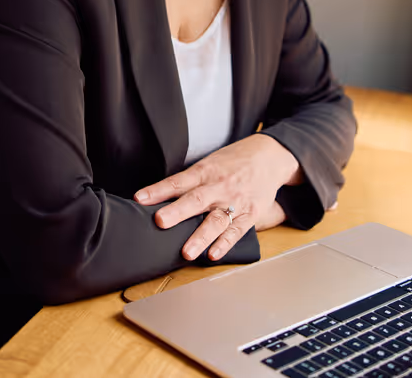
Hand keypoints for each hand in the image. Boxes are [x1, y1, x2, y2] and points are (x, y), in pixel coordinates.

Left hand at [133, 134, 300, 261]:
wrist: (270, 156)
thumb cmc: (233, 160)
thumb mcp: (210, 162)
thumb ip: (189, 180)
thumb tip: (159, 195)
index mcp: (205, 171)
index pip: (178, 181)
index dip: (158, 190)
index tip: (141, 198)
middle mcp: (219, 187)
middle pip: (196, 200)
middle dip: (178, 212)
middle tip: (161, 222)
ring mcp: (235, 202)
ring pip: (216, 221)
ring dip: (201, 237)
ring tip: (187, 253)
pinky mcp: (250, 214)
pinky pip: (237, 231)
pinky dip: (225, 244)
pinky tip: (213, 255)